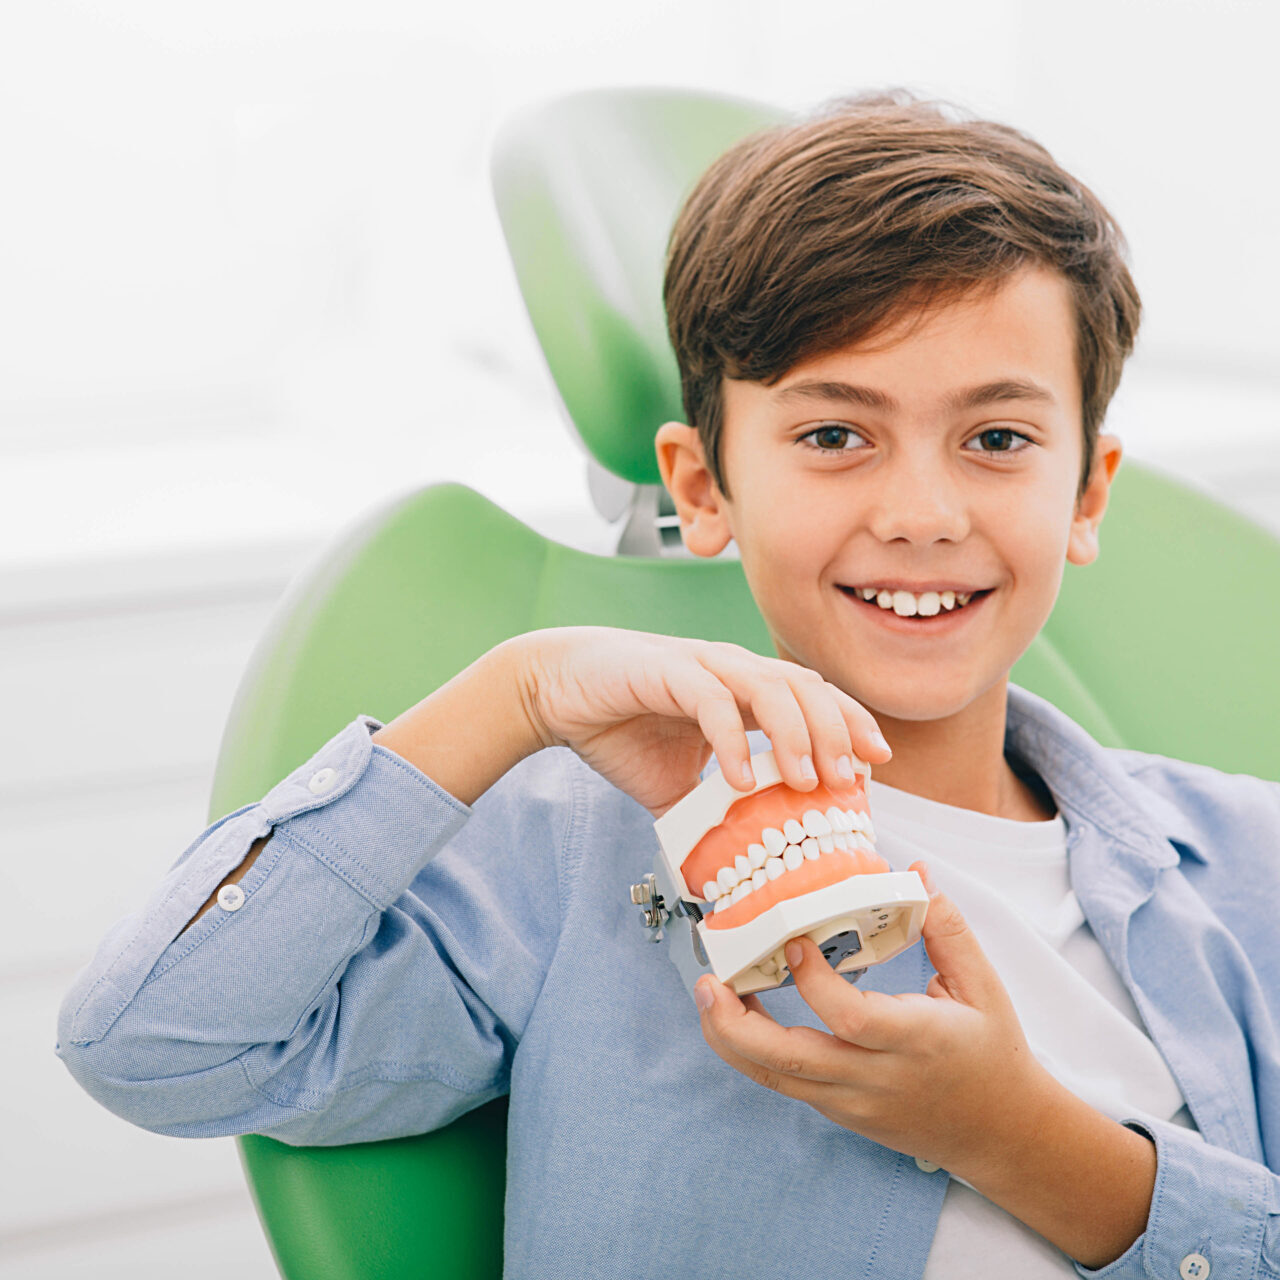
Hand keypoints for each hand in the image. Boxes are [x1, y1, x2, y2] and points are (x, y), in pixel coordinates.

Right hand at [509, 626, 891, 817]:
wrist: (555, 692)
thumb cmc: (620, 729)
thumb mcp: (677, 785)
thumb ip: (711, 813)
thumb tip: (733, 870)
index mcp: (742, 689)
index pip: (813, 697)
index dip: (850, 724)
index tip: (877, 765)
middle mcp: (731, 669)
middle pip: (805, 687)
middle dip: (836, 731)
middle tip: (848, 780)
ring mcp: (701, 665)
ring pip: (768, 686)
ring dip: (795, 732)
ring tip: (804, 780)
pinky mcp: (665, 670)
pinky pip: (710, 700)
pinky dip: (731, 739)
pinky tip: (740, 778)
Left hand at [692, 862, 1051, 1175]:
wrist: (1002, 1133)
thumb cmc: (992, 1052)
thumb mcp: (984, 986)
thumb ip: (947, 928)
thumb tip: (914, 871)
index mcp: (915, 1041)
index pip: (851, 1020)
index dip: (814, 983)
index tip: (794, 941)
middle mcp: (876, 1078)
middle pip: (790, 1062)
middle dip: (737, 1024)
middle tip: (710, 981)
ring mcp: (852, 1102)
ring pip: (776, 1078)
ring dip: (731, 1037)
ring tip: (709, 991)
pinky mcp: (840, 1112)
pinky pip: (786, 1081)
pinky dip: (753, 1049)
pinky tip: (740, 1010)